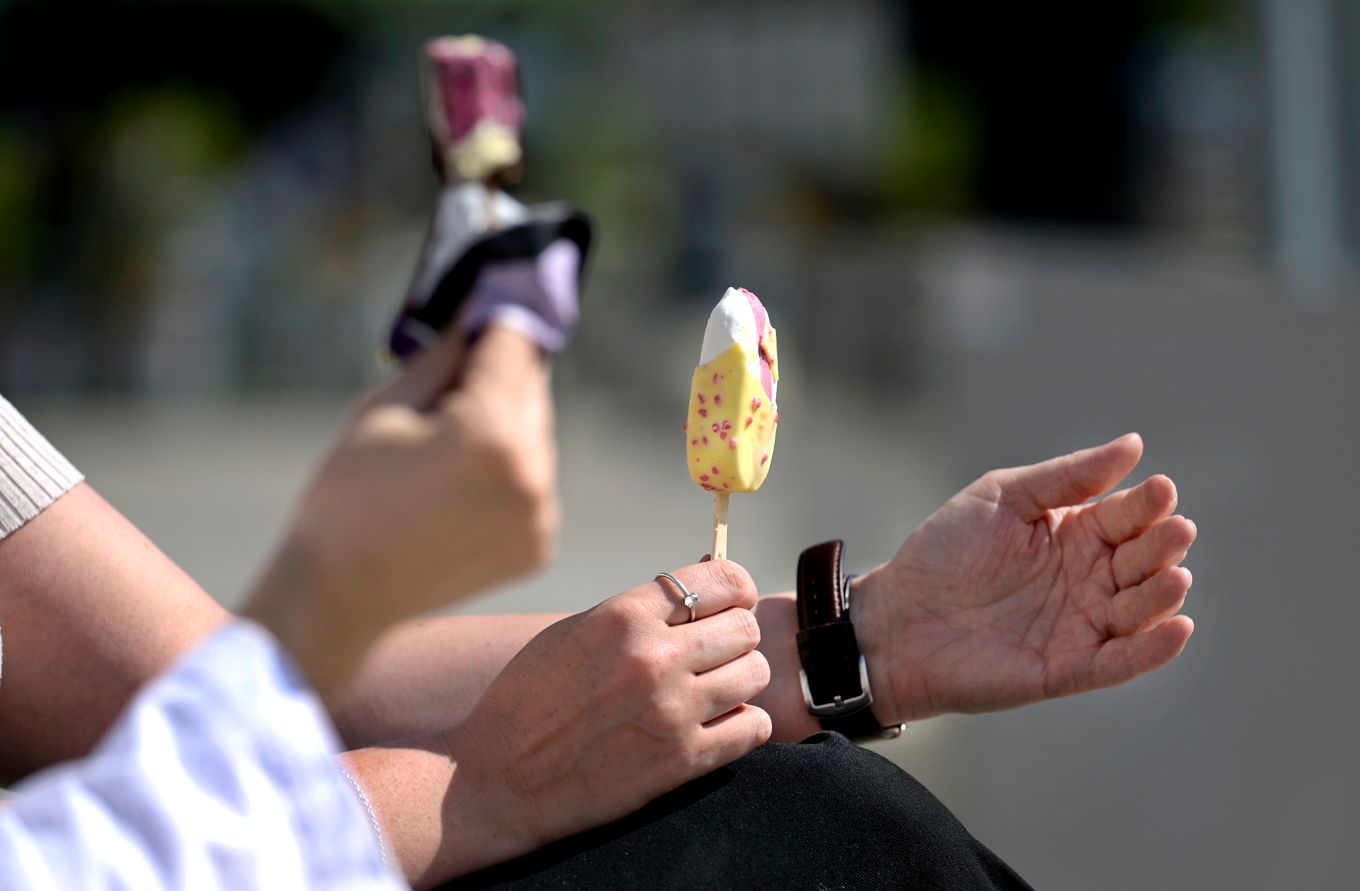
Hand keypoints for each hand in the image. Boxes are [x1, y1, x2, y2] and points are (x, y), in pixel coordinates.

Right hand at [244, 326, 557, 704]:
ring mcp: (540, 516)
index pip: (514, 345)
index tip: (491, 293)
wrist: (339, 596)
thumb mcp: (386, 407)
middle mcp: (531, 476)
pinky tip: (457, 484)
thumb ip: (444, 356)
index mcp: (491, 435)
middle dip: (499, 370)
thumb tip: (479, 310)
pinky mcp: (539, 544)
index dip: (497, 315)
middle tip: (460, 362)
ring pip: (536, 435)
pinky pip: (533, 481)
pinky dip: (507, 470)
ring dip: (504, 422)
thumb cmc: (347, 495)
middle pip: (531, 389)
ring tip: (444, 441)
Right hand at [426, 560, 770, 878]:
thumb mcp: (576, 631)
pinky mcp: (682, 761)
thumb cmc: (532, 698)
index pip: (724, 580)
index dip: (736, 590)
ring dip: (740, 680)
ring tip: (711, 691)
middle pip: (746, 628)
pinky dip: (744, 724)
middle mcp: (653, 657)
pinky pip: (754, 727)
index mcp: (624, 615)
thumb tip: (703, 582)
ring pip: (756, 674)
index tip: (731, 604)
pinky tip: (718, 725)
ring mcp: (672, 710)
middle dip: (734, 638)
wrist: (499, 778)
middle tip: (713, 655)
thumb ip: (639, 611)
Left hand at [853, 433, 1194, 724]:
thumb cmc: (944, 552)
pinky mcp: (1069, 669)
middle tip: (1176, 530)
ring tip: (1174, 575)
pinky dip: (1153, 650)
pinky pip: (1121, 662)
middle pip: (1142, 561)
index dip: (1148, 503)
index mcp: (1075, 533)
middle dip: (1163, 545)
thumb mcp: (1002, 498)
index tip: (1161, 488)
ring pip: (1140, 611)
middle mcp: (1088, 579)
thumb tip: (1133, 444)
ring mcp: (1082, 625)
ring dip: (1163, 594)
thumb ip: (1065, 477)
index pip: (1127, 515)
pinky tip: (1178, 628)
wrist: (896, 618)